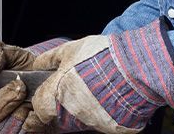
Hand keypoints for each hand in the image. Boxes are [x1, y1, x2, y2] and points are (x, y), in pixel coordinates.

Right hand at [0, 38, 67, 131]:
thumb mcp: (9, 54)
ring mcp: (7, 129)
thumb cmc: (27, 68)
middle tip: (18, 85)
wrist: (52, 79)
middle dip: (2, 101)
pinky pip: (22, 133)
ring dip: (18, 108)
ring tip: (28, 93)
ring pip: (3, 129)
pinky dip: (31, 119)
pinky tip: (35, 107)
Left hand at [28, 18, 173, 132]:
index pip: (40, 108)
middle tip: (77, 86)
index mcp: (58, 93)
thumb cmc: (100, 55)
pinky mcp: (113, 128)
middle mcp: (74, 112)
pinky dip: (103, 112)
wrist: (136, 65)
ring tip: (96, 87)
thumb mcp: (70, 48)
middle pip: (60, 116)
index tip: (48, 92)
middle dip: (63, 103)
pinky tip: (109, 96)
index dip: (42, 100)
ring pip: (80, 120)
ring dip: (83, 108)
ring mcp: (94, 122)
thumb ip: (50, 58)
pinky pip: (102, 123)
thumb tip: (37, 64)